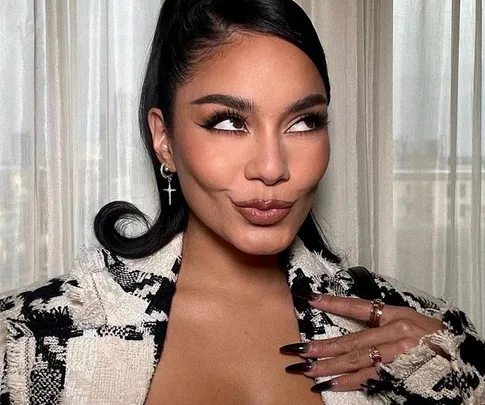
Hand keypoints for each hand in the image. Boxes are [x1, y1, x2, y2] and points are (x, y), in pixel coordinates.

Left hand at [280, 294, 442, 392]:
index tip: (311, 298)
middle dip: (321, 345)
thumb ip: (385, 323)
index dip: (333, 303)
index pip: (359, 306)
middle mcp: (395, 332)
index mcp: (397, 315)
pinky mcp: (400, 373)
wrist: (466, 361)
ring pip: (354, 359)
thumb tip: (357, 326)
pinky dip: (346, 381)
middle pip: (351, 339)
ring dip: (327, 365)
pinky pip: (368, 378)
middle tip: (296, 348)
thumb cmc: (439, 341)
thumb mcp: (413, 322)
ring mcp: (397, 354)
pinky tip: (328, 383)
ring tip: (304, 367)